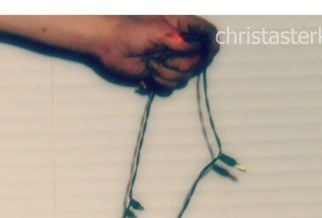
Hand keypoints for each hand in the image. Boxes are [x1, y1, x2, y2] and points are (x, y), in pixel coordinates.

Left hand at [93, 15, 218, 91]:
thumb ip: (181, 41)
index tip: (208, 51)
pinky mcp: (161, 74)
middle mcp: (180, 45)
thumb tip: (201, 48)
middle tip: (164, 57)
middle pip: (200, 61)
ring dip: (168, 74)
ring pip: (185, 76)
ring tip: (151, 64)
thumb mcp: (160, 31)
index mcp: (182, 27)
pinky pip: (172, 86)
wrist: (110, 46)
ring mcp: (171, 60)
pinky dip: (161, 82)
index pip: (208, 34)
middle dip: (183, 63)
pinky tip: (148, 74)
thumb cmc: (132, 31)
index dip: (211, 44)